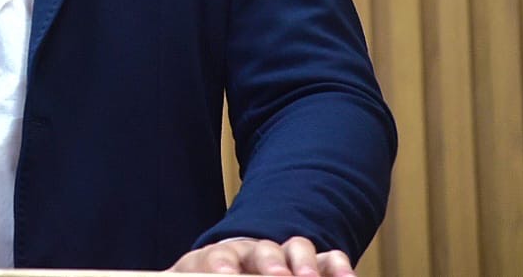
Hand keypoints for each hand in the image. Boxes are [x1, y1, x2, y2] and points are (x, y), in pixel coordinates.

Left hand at [169, 237, 355, 274]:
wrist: (230, 270)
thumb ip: (186, 276)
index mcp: (217, 259)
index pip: (217, 259)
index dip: (222, 268)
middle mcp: (252, 253)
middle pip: (261, 250)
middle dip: (270, 264)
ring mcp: (283, 256)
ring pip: (296, 248)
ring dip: (304, 263)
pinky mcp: (311, 265)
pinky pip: (328, 258)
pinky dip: (336, 265)